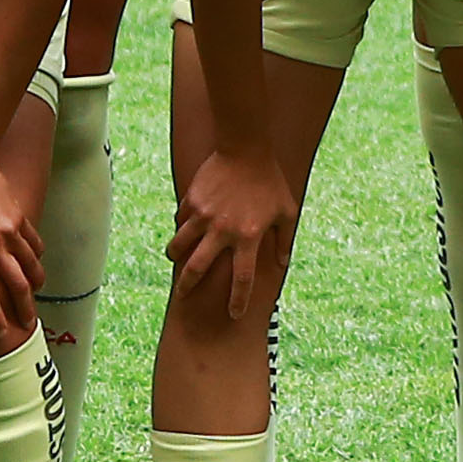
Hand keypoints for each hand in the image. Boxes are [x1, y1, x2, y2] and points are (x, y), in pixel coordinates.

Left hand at [0, 112, 41, 355]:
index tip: (0, 333)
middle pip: (16, 287)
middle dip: (24, 310)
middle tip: (28, 325)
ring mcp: (9, 232)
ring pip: (30, 267)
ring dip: (35, 287)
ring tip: (34, 299)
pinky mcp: (19, 218)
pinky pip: (34, 245)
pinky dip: (37, 259)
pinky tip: (34, 267)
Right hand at [167, 142, 303, 320]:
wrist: (246, 148)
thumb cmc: (270, 181)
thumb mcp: (287, 211)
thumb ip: (284, 239)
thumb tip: (282, 263)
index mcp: (248, 237)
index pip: (242, 278)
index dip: (238, 300)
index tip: (234, 314)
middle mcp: (223, 231)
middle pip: (197, 269)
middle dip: (187, 286)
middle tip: (183, 296)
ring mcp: (204, 216)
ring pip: (179, 246)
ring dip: (175, 257)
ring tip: (175, 260)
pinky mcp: (191, 200)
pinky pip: (181, 221)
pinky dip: (181, 228)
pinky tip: (183, 228)